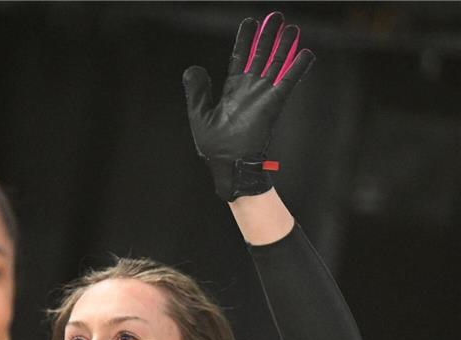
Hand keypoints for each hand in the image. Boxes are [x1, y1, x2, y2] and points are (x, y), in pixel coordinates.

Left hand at [183, 12, 314, 200]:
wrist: (228, 164)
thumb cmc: (213, 146)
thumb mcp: (199, 114)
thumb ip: (196, 91)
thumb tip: (193, 68)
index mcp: (232, 89)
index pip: (240, 57)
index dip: (245, 40)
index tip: (250, 22)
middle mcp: (250, 89)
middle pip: (261, 55)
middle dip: (268, 36)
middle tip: (276, 16)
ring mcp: (263, 95)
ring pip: (276, 64)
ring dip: (285, 46)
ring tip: (293, 28)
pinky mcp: (273, 104)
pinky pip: (288, 82)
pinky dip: (297, 68)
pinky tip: (305, 53)